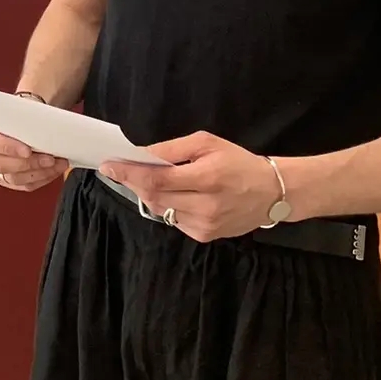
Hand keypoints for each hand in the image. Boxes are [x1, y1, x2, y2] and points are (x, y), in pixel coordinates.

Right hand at [0, 119, 65, 191]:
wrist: (28, 121)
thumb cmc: (24, 113)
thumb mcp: (22, 108)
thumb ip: (24, 118)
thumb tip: (41, 128)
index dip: (8, 147)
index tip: (27, 150)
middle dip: (28, 163)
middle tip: (49, 159)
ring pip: (13, 178)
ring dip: (39, 172)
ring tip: (57, 163)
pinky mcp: (8, 180)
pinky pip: (24, 185)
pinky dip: (42, 178)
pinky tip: (53, 170)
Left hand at [99, 132, 282, 241]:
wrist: (271, 192)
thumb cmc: (237, 161)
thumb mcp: (206, 143)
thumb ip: (172, 150)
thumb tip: (140, 155)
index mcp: (206, 179)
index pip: (156, 180)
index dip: (129, 174)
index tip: (108, 166)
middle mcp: (205, 206)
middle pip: (153, 197)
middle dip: (134, 182)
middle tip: (123, 169)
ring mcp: (204, 225)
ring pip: (159, 210)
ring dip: (148, 194)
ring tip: (151, 180)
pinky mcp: (204, 236)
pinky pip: (173, 220)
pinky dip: (166, 206)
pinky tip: (175, 195)